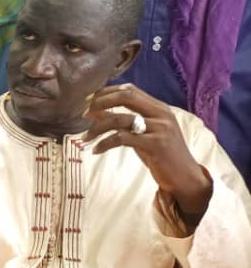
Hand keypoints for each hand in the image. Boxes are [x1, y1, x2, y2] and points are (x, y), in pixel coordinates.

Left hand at [84, 84, 213, 220]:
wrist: (184, 177)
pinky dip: (105, 143)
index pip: (130, 90)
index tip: (88, 100)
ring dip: (97, 128)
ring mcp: (160, 128)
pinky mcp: (155, 144)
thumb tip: (95, 112)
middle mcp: (161, 114)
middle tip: (83, 113)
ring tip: (85, 138)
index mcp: (159, 108)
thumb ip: (124, 122)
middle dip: (101, 102)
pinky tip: (96, 150)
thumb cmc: (161, 155)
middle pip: (126, 96)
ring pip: (120, 119)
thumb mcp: (142, 134)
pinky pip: (122, 138)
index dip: (107, 92)